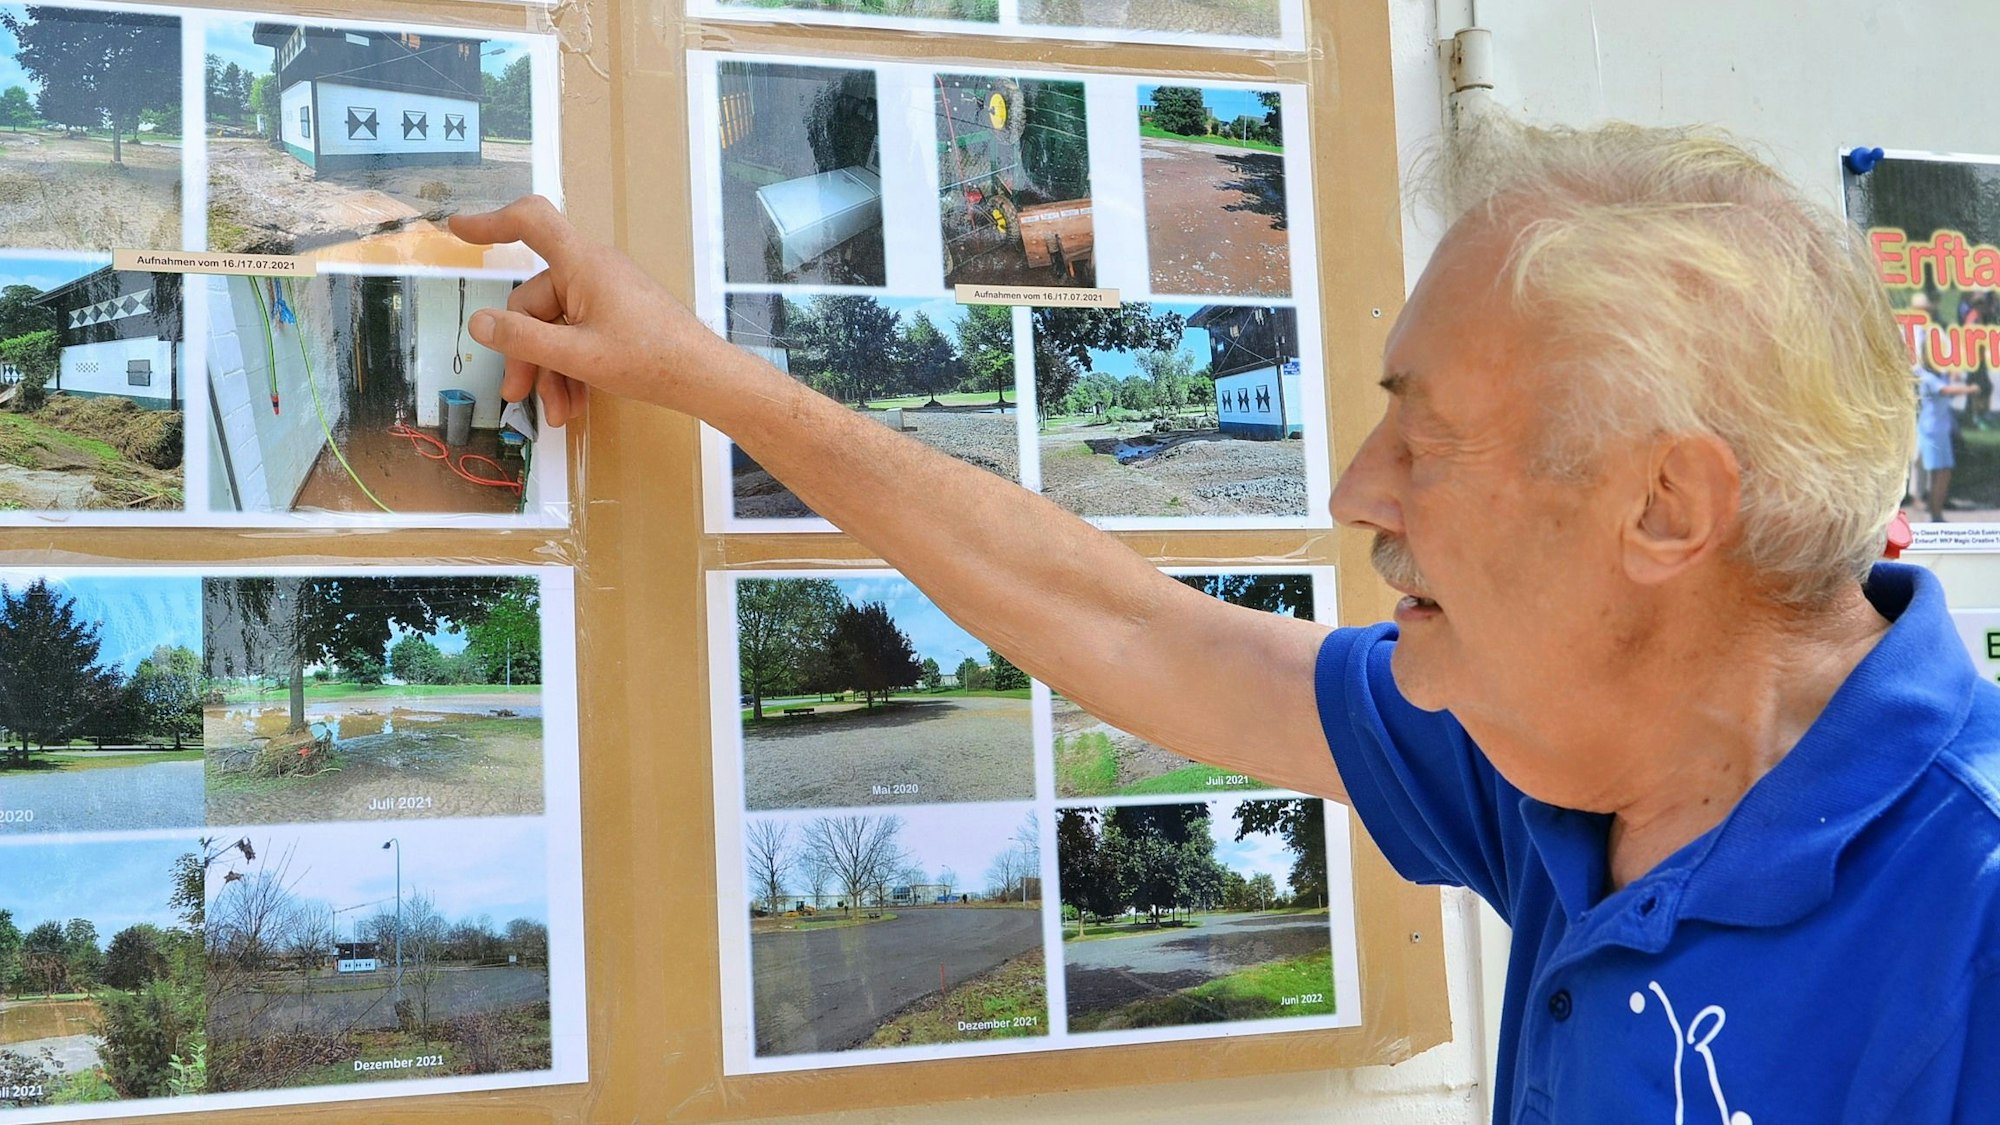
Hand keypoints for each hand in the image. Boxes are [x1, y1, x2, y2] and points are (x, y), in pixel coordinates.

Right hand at [449, 196, 714, 426]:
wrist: (706, 379)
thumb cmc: (647, 361)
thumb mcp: (576, 356)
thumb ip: (523, 339)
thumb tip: (477, 323)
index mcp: (583, 264)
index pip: (530, 222)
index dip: (490, 221)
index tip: (457, 231)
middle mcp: (593, 270)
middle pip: (536, 301)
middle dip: (526, 352)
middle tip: (517, 397)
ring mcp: (608, 293)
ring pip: (558, 327)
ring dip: (551, 371)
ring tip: (558, 415)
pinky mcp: (620, 315)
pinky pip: (580, 334)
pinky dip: (572, 367)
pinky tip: (575, 405)